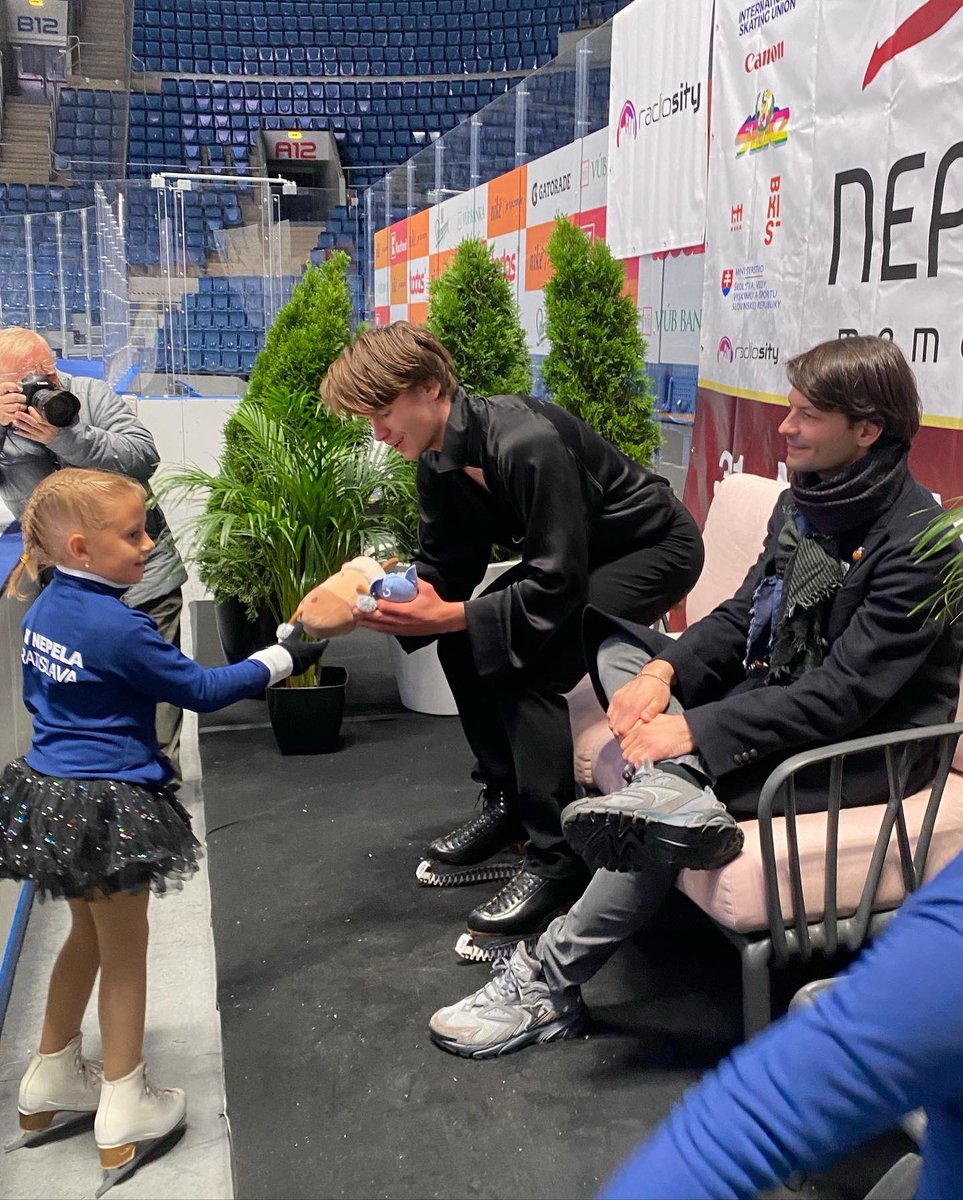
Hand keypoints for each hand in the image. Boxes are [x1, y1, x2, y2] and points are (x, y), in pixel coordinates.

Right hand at [0, 381, 26, 428]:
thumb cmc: (3, 399)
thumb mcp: (5, 390)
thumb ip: (12, 384)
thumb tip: (20, 382)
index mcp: (0, 391)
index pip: (6, 386)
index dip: (14, 387)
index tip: (20, 389)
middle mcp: (0, 399)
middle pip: (14, 397)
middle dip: (22, 398)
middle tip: (23, 399)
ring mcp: (1, 408)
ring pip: (17, 406)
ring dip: (23, 406)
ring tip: (23, 406)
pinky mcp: (4, 417)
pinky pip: (17, 415)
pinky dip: (21, 414)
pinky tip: (20, 412)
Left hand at [8, 398, 60, 444]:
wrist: (61, 438)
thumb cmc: (57, 426)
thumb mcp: (55, 419)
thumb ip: (46, 414)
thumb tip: (34, 407)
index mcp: (52, 424)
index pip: (43, 419)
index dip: (35, 413)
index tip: (29, 408)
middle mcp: (48, 431)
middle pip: (35, 423)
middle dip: (25, 418)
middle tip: (17, 413)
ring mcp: (44, 436)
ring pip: (31, 430)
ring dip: (22, 425)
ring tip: (15, 421)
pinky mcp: (40, 440)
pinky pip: (30, 437)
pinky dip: (22, 434)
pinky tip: (16, 431)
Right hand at [280, 635, 329, 676]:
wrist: (281, 662)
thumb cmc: (289, 648)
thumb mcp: (292, 636)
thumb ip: (297, 630)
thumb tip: (300, 623)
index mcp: (313, 649)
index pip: (323, 645)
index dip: (324, 642)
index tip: (326, 640)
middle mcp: (313, 658)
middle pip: (318, 653)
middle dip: (319, 648)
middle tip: (319, 644)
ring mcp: (307, 665)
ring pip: (312, 659)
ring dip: (312, 655)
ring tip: (309, 651)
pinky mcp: (302, 670)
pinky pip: (306, 664)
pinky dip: (305, 660)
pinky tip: (301, 658)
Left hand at [352, 577, 467, 635]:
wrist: (445, 620)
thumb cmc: (436, 604)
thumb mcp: (426, 588)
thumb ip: (413, 580)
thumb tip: (404, 571)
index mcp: (406, 610)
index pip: (384, 607)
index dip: (373, 603)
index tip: (364, 597)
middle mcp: (401, 621)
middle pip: (378, 618)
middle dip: (365, 614)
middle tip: (354, 609)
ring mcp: (401, 628)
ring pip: (380, 626)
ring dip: (368, 623)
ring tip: (357, 619)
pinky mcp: (403, 632)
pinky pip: (386, 631)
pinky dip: (376, 628)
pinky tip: (370, 626)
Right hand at [607, 666, 674, 738]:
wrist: (652, 675)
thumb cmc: (658, 690)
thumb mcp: (660, 702)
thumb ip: (652, 711)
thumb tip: (645, 719)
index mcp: (634, 706)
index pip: (622, 729)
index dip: (626, 738)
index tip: (632, 740)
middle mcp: (623, 703)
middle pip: (615, 727)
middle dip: (622, 735)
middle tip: (631, 737)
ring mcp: (617, 700)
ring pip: (611, 721)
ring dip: (617, 727)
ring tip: (627, 729)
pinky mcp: (615, 697)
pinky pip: (609, 714)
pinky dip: (614, 719)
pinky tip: (622, 721)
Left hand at [618, 713, 695, 768]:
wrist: (689, 731)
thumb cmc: (675, 725)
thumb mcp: (655, 719)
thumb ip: (642, 726)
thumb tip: (635, 735)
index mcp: (640, 724)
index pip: (624, 740)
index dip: (628, 747)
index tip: (633, 750)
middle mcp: (641, 733)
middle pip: (625, 749)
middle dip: (630, 754)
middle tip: (637, 758)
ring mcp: (646, 742)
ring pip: (629, 757)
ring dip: (634, 761)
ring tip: (641, 762)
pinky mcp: (654, 751)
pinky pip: (638, 762)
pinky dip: (640, 765)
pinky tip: (645, 764)